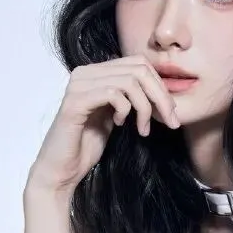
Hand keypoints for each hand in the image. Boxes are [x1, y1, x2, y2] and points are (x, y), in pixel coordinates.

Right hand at [28, 55, 181, 197]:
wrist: (62, 169)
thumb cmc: (87, 145)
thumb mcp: (115, 116)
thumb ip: (130, 98)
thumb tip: (161, 90)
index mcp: (96, 72)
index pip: (139, 63)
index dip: (160, 86)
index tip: (170, 113)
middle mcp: (85, 73)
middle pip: (138, 69)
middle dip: (161, 96)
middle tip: (170, 121)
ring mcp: (78, 85)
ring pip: (129, 81)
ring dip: (145, 107)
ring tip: (143, 128)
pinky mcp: (75, 102)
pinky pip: (112, 94)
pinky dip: (125, 110)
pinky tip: (120, 124)